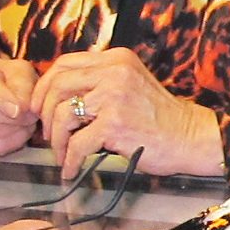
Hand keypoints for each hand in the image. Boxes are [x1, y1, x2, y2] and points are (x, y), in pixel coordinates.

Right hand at [0, 44, 39, 155]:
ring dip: (9, 130)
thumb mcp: (20, 70)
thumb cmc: (6, 77)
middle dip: (8, 115)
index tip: (18, 108)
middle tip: (28, 115)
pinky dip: (4, 144)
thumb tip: (21, 107)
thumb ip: (22, 85)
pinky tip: (15, 134)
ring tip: (24, 123)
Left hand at [31, 47, 222, 179]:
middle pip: (57, 86)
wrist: (189, 136)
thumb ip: (101, 82)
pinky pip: (77, 144)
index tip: (40, 106)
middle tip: (46, 134)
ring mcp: (114, 96)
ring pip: (62, 114)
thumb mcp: (130, 84)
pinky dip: (70, 160)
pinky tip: (72, 169)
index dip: (45, 85)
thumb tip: (58, 97)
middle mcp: (113, 72)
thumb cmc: (159, 117)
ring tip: (62, 154)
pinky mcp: (115, 124)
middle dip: (45, 113)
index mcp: (116, 59)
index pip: (65, 63)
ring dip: (56, 140)